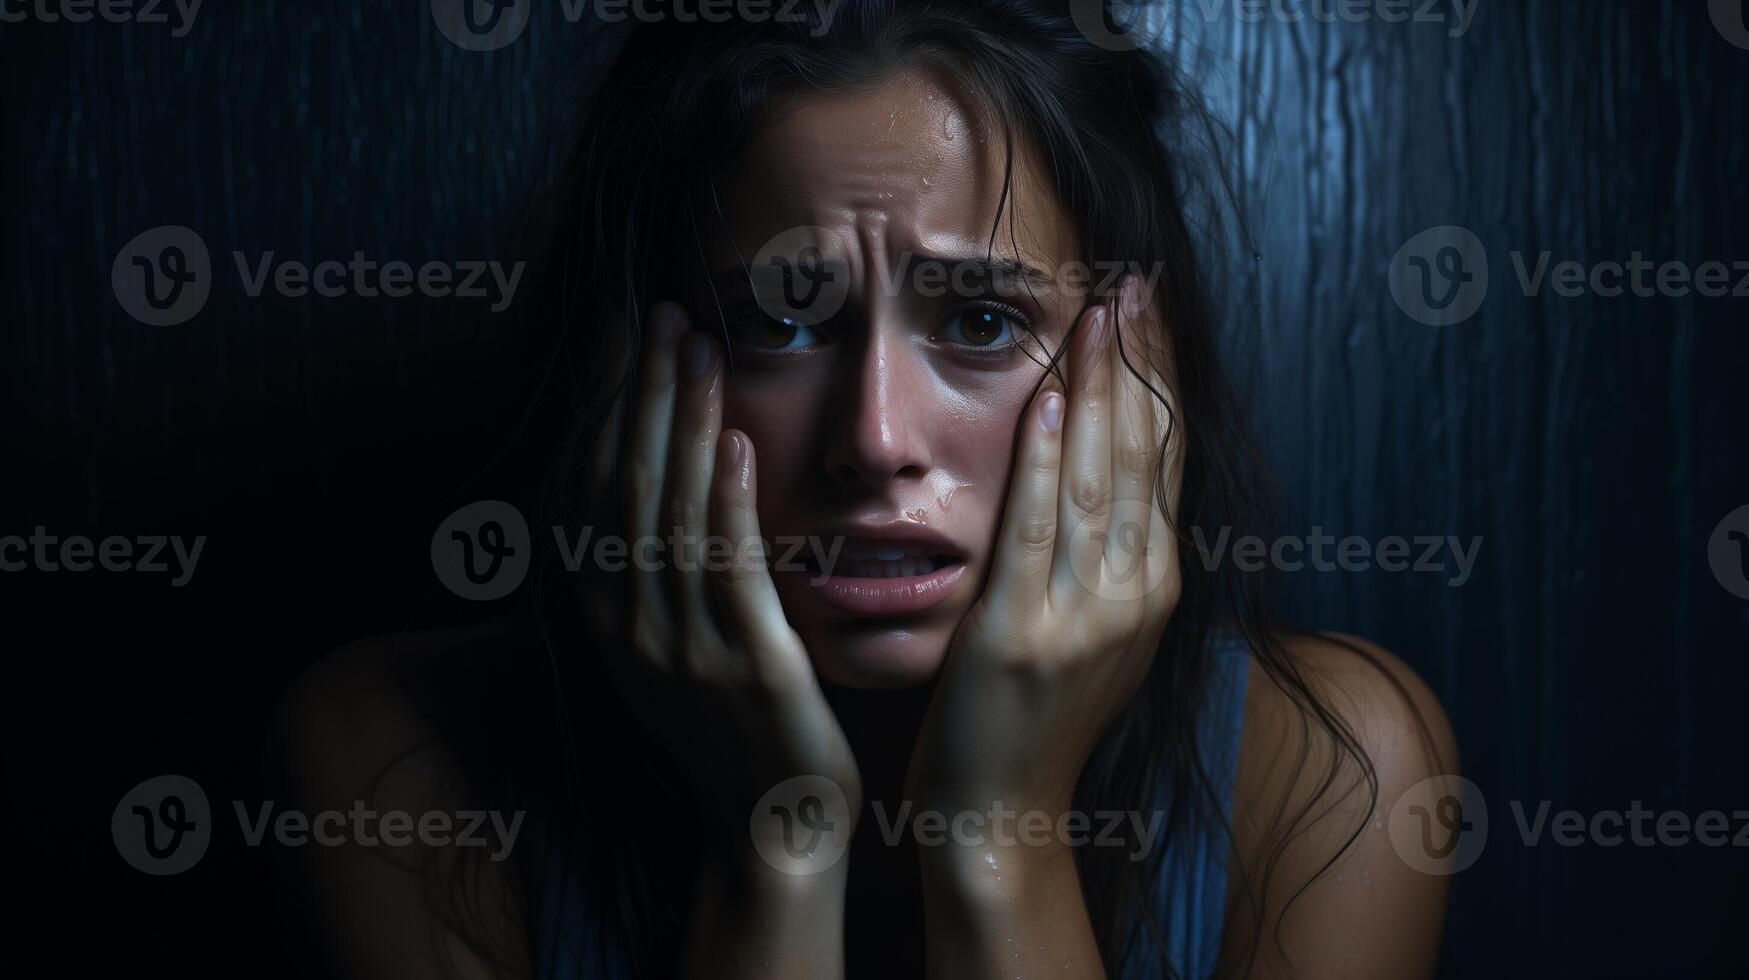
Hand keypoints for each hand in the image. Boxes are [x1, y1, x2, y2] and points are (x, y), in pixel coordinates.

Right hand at [585, 300, 861, 863]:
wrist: (771, 821)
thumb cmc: (736, 725)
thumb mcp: (676, 643)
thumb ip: (661, 567)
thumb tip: (665, 473)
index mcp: (611, 615)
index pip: (594, 488)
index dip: (608, 407)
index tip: (624, 334)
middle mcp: (631, 625)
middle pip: (624, 485)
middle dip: (640, 393)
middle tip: (659, 313)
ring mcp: (684, 647)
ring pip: (669, 513)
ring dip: (682, 423)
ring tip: (695, 347)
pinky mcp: (748, 666)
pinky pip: (729, 568)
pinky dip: (727, 499)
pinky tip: (737, 439)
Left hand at [904, 276, 1180, 824]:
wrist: (1001, 817)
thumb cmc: (1035, 720)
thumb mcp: (1095, 632)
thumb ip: (1106, 554)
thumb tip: (1106, 468)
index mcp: (1154, 589)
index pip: (1165, 461)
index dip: (1161, 381)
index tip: (1153, 312)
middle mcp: (1135, 596)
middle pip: (1143, 456)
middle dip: (1140, 363)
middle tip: (1135, 282)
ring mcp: (1084, 617)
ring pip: (1100, 479)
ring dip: (1100, 390)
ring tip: (1100, 314)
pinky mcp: (1022, 634)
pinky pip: (1040, 531)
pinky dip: (1046, 462)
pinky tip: (1050, 401)